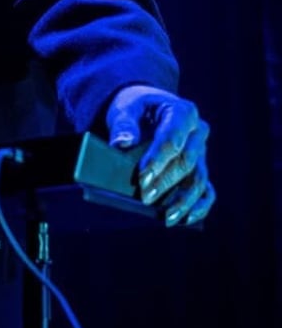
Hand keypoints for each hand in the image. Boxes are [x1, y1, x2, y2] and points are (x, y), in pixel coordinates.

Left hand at [105, 84, 215, 226]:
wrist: (147, 108)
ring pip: (198, 179)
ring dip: (183, 200)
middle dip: (165, 182)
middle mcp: (198, 132)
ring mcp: (201, 152)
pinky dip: (199, 206)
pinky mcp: (200, 168)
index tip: (142, 178)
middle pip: (185, 162)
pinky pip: (206, 190)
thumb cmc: (136, 108)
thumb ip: (124, 124)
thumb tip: (121, 143)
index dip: (157, 160)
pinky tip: (187, 219)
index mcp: (183, 112)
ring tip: (167, 217)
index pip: (172, 139)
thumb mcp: (125, 108)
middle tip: (145, 198)